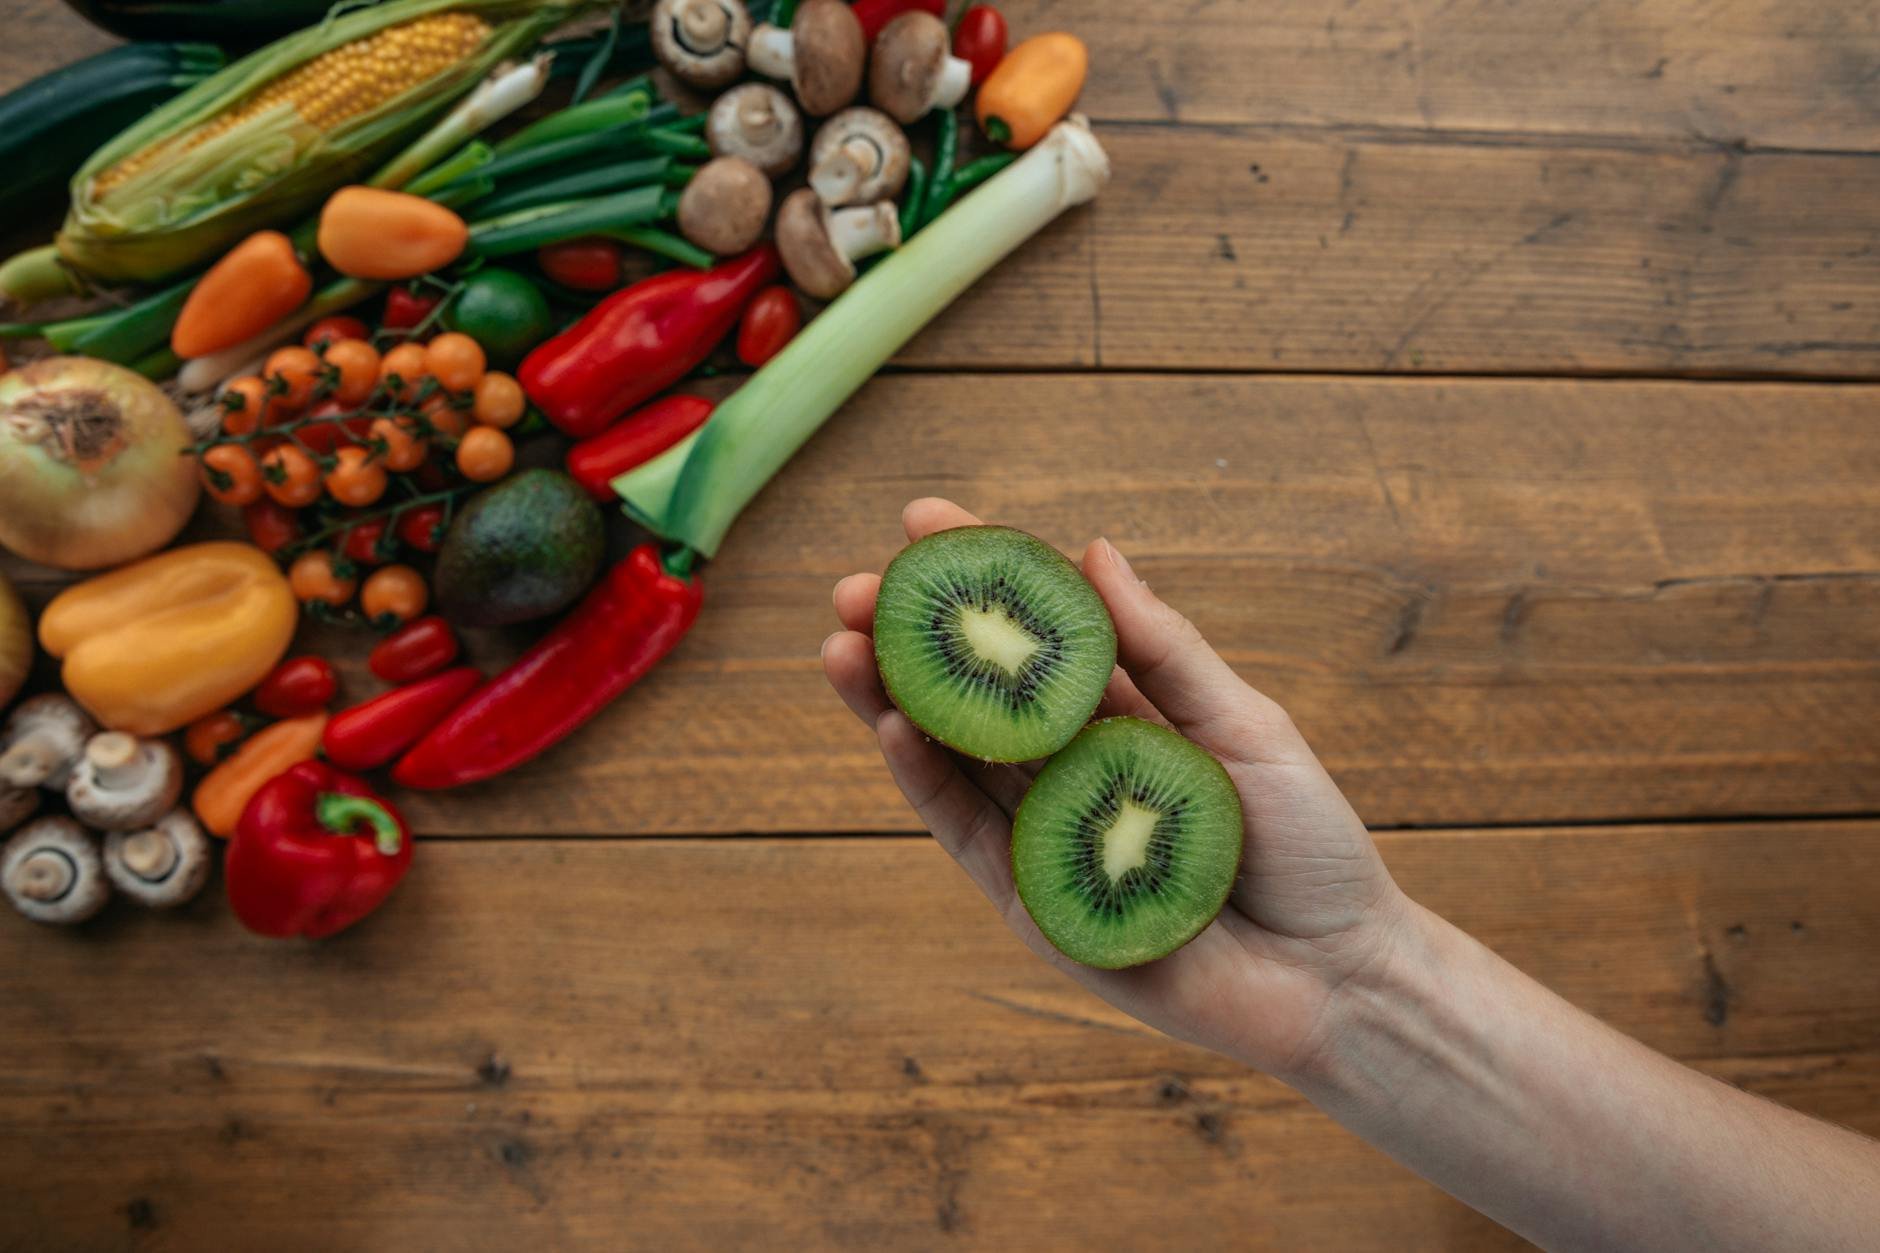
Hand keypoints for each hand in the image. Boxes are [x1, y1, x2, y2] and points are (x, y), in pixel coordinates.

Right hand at [822, 499, 1411, 1079]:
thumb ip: (1166, 652)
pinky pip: (964, 831)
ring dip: (891, 701)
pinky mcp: (1029, 900)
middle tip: (853, 589)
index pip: (1036, 630)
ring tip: (840, 647)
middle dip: (909, 637)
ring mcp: (1042, 832)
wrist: (1333, 975)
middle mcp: (1070, 766)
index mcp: (1122, 713)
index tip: (922, 518)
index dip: (979, 574)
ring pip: (951, 755)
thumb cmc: (1307, 843)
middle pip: (974, 691)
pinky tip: (890, 726)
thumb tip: (1094, 551)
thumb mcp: (1246, 727)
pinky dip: (924, 779)